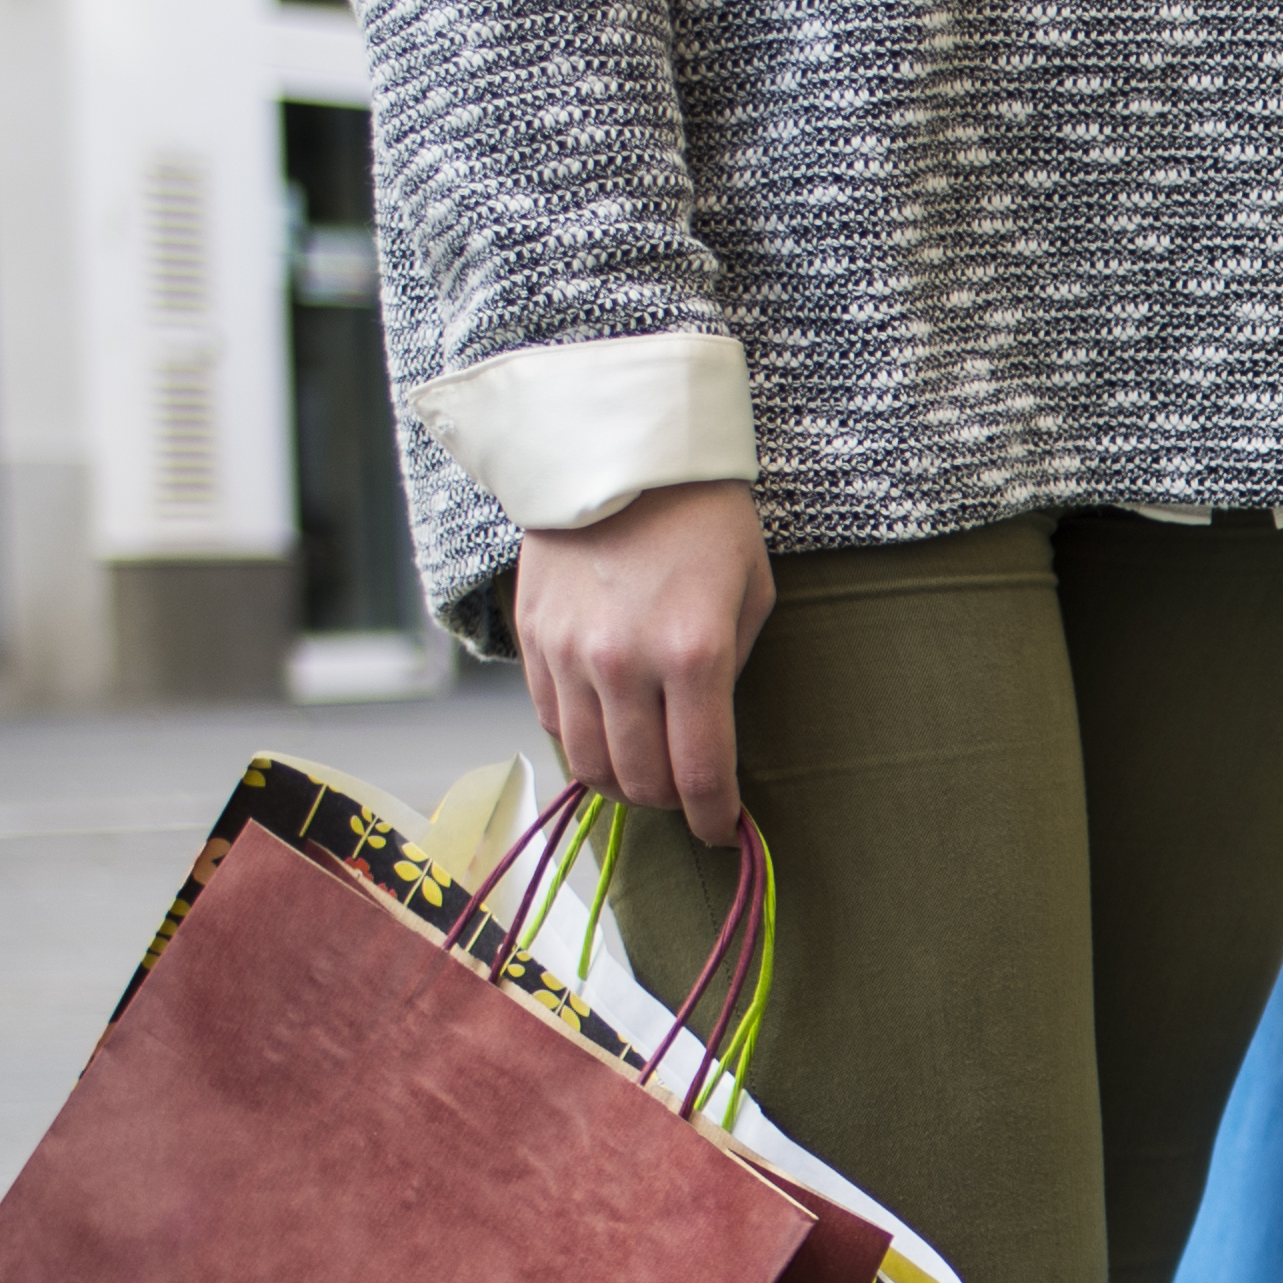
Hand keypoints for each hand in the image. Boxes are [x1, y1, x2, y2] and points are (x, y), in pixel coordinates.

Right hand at [510, 481, 772, 845]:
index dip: (712, 818)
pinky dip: (583, 739)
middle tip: (688, 794)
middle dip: (671, 803)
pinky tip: (608, 724)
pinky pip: (553, 721)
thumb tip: (713, 738)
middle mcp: (625, 663)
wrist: (619, 452)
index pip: (699, 774)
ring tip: (646, 769)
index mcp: (694, 655)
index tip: (721, 830)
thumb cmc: (705, 520)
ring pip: (589, 763)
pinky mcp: (533, 638)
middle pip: (640, 782)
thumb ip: (731, 671)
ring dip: (622, 782)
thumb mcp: (749, 593)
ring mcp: (570, 652)